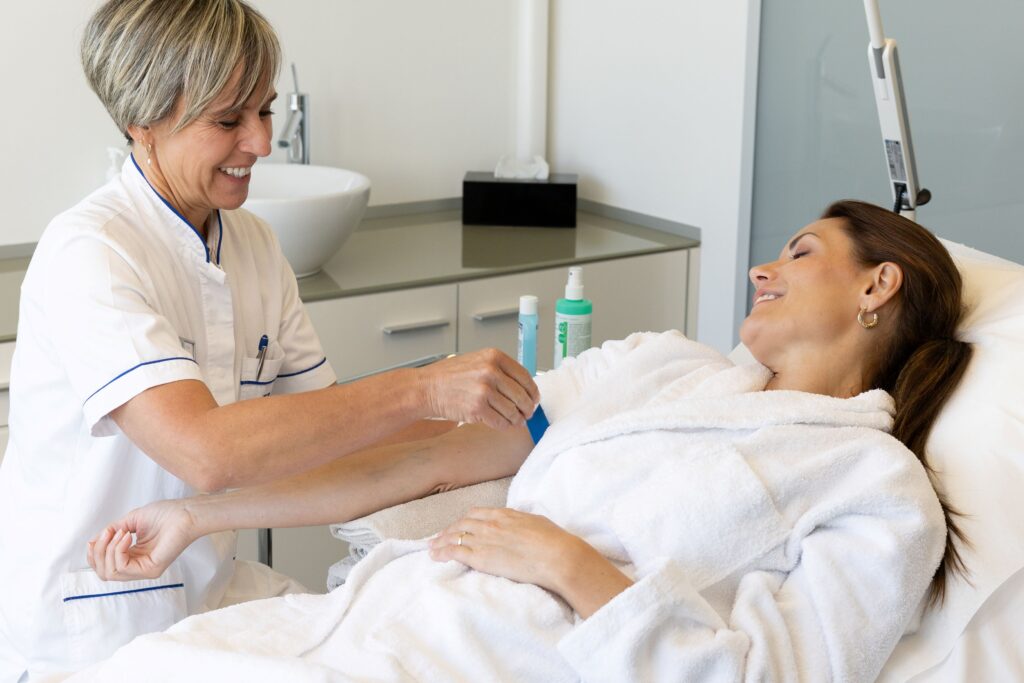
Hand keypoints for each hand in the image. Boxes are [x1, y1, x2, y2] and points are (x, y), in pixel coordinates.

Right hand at [87, 499, 198, 580]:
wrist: (185, 512)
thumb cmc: (165, 514)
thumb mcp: (130, 522)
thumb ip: (111, 533)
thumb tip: (92, 542)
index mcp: (133, 558)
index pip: (104, 568)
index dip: (95, 554)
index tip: (100, 535)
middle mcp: (138, 567)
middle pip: (104, 573)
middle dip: (98, 552)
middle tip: (108, 532)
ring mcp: (145, 571)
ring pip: (110, 572)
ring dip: (109, 549)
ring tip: (121, 532)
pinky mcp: (151, 570)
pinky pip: (122, 567)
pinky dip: (118, 549)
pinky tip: (127, 535)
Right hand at [420, 349, 538, 429]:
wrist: (427, 388)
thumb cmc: (450, 376)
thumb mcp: (478, 362)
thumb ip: (500, 371)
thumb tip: (523, 388)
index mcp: (494, 357)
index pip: (525, 377)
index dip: (533, 392)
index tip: (534, 399)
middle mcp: (491, 371)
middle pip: (522, 396)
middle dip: (527, 408)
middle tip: (527, 413)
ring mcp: (484, 390)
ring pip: (513, 411)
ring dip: (516, 419)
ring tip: (514, 420)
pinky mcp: (477, 408)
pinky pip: (500, 422)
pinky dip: (504, 425)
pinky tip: (502, 423)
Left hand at [427, 507, 583, 593]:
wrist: (556, 556)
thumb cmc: (554, 541)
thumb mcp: (536, 522)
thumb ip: (521, 521)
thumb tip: (519, 523)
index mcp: (504, 514)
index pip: (476, 513)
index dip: (464, 520)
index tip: (458, 526)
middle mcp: (490, 524)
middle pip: (461, 524)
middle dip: (448, 530)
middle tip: (439, 537)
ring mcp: (484, 539)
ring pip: (454, 537)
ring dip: (440, 542)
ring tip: (431, 547)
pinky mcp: (481, 557)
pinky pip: (455, 552)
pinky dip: (442, 553)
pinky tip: (435, 556)